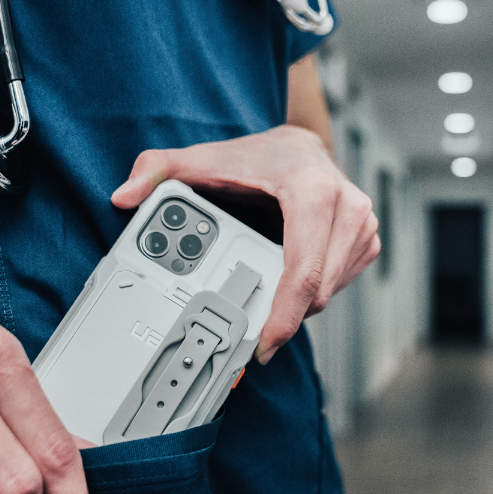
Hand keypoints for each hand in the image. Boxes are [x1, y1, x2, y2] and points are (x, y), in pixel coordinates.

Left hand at [111, 125, 380, 363]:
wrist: (302, 146)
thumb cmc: (259, 157)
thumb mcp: (203, 159)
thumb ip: (158, 170)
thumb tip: (124, 195)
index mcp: (313, 192)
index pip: (302, 272)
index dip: (283, 318)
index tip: (262, 347)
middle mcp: (348, 208)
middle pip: (317, 292)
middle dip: (283, 317)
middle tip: (252, 335)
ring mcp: (363, 226)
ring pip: (329, 293)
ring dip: (298, 305)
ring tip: (267, 297)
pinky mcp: (368, 241)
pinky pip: (340, 286)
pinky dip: (314, 292)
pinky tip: (290, 280)